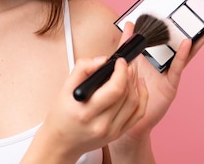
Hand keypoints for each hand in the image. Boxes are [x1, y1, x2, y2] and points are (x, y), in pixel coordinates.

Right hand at [26, 55, 147, 162]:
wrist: (61, 143)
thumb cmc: (61, 116)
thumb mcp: (64, 89)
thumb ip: (82, 70)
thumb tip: (102, 60)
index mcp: (86, 111)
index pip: (114, 90)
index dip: (121, 72)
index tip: (119, 61)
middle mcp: (100, 124)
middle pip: (126, 95)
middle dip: (129, 74)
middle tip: (127, 63)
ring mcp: (111, 131)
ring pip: (134, 103)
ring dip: (135, 84)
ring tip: (131, 72)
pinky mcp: (118, 134)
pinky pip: (137, 115)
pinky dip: (142, 98)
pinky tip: (138, 87)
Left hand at [116, 20, 203, 142]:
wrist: (123, 112)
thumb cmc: (127, 87)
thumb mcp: (126, 61)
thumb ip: (127, 43)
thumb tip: (129, 23)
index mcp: (156, 56)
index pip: (169, 37)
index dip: (177, 24)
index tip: (185, 8)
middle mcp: (166, 64)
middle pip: (183, 44)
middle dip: (194, 30)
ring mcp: (170, 74)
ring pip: (186, 54)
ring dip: (197, 41)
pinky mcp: (170, 85)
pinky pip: (177, 68)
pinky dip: (182, 55)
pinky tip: (187, 43)